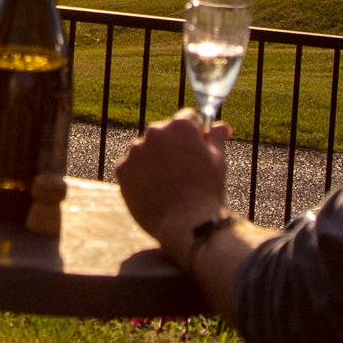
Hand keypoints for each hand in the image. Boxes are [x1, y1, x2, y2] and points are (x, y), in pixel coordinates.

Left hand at [116, 109, 229, 263]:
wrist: (185, 224)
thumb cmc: (207, 192)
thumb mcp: (218, 161)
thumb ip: (216, 139)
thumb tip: (220, 127)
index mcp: (181, 126)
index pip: (187, 119)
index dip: (194, 135)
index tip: (196, 150)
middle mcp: (155, 132)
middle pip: (164, 133)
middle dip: (172, 147)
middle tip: (183, 172)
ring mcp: (136, 150)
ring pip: (146, 151)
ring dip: (154, 161)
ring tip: (167, 186)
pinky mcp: (122, 169)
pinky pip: (131, 168)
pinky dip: (139, 177)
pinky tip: (153, 192)